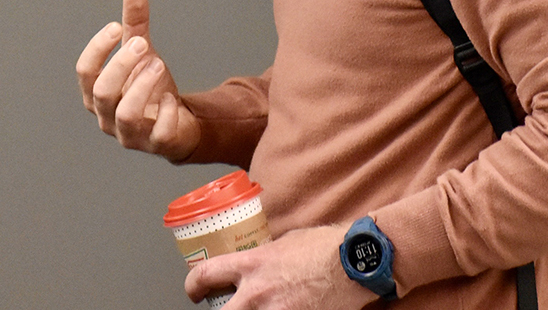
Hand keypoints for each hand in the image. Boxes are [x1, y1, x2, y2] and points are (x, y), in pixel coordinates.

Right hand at [75, 0, 199, 160]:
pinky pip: (159, 134)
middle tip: (141, 44)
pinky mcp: (157, 145)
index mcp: (97, 94)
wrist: (177, 123)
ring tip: (159, 64)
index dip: (98, 49)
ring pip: (126, 115)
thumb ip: (135, 24)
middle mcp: (108, 117)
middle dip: (121, 65)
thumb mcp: (142, 53)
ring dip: (142, 86)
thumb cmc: (150, 87)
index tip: (116, 27)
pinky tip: (172, 100)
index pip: (85, 72)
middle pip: (102, 92)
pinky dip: (165, 113)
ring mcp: (131, 135)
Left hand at [186, 226, 375, 309]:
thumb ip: (264, 256)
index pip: (206, 274)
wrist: (354, 262)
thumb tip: (255, 266)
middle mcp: (258, 291)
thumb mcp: (284, 243)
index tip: (194, 290)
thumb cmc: (325, 247)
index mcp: (252, 263)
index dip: (193, 285)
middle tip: (221, 309)